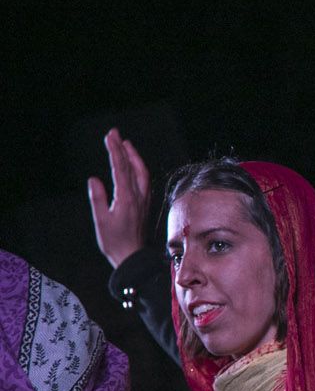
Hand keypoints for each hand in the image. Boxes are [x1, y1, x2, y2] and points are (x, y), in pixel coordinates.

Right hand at [88, 129, 152, 268]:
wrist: (132, 257)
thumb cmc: (114, 241)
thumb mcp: (101, 220)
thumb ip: (98, 199)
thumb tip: (94, 180)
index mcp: (126, 198)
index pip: (120, 168)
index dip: (115, 150)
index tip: (110, 136)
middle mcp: (138, 196)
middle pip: (132, 166)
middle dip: (123, 148)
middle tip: (115, 133)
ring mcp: (143, 200)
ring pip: (141, 172)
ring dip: (133, 156)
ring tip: (125, 144)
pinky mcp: (144, 204)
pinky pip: (144, 180)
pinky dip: (138, 168)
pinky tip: (133, 165)